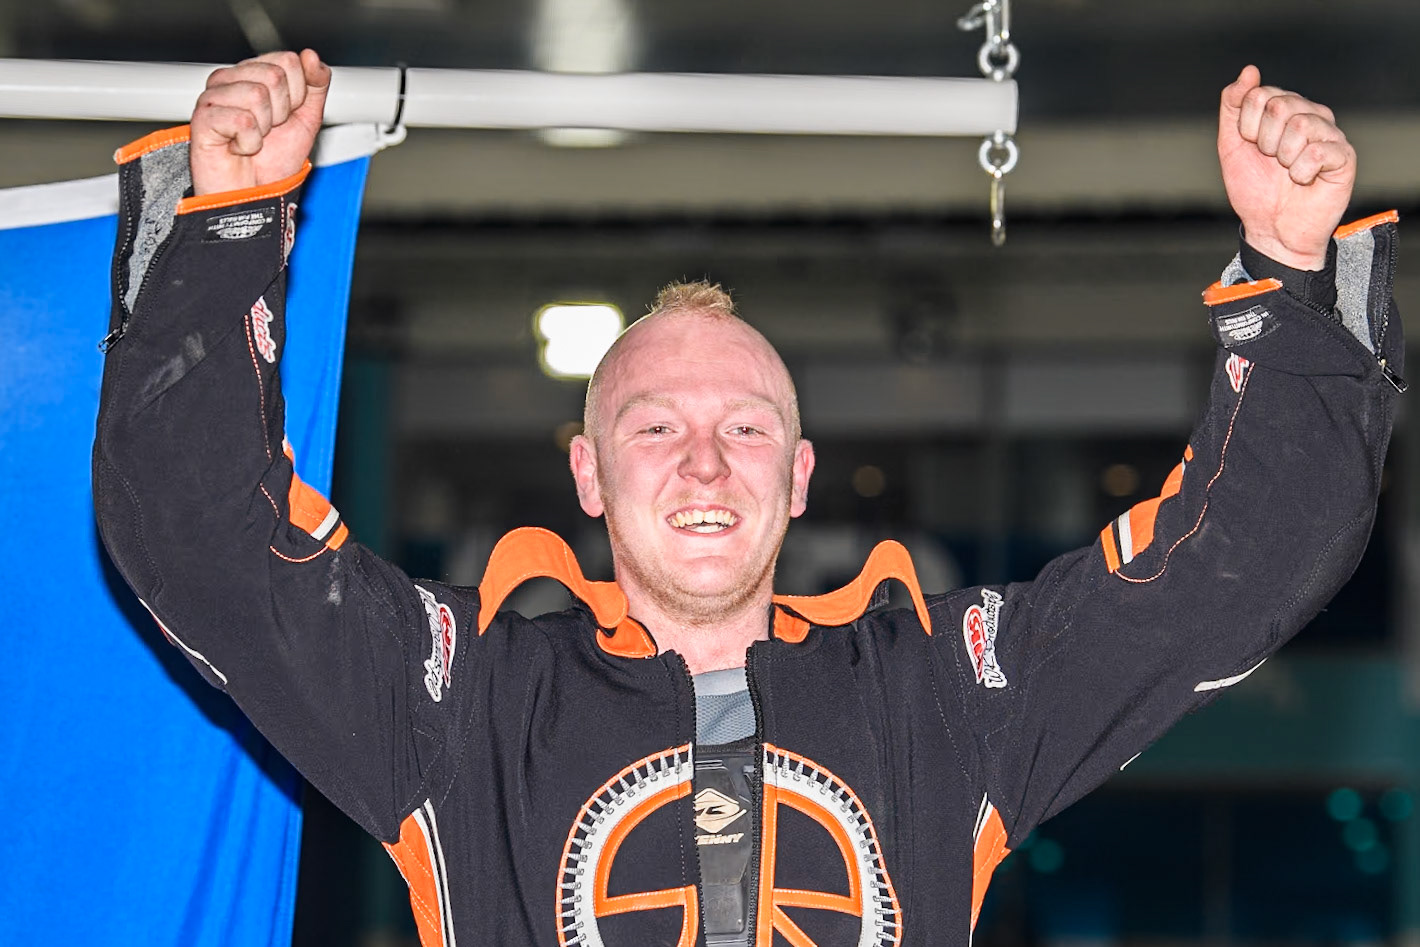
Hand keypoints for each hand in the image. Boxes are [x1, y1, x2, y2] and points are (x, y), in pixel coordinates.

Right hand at [190, 49, 329, 195]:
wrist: (255, 195)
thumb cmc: (274, 161)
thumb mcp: (307, 120)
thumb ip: (315, 86)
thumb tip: (312, 57)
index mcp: (254, 74)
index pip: (289, 61)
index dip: (298, 95)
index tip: (286, 117)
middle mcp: (231, 80)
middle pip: (274, 76)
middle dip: (282, 112)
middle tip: (268, 131)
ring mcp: (213, 97)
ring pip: (257, 95)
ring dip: (264, 129)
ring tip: (252, 140)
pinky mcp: (202, 118)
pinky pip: (242, 119)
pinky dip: (249, 142)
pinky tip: (238, 148)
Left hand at [1218, 65, 1354, 270]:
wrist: (1271, 229)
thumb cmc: (1254, 189)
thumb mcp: (1231, 146)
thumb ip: (1234, 106)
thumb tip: (1249, 70)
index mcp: (1284, 109)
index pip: (1259, 94)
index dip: (1246, 126)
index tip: (1252, 147)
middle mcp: (1310, 115)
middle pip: (1280, 106)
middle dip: (1264, 142)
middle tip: (1272, 162)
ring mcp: (1329, 134)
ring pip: (1299, 126)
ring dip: (1283, 158)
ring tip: (1287, 172)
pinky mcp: (1344, 156)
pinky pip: (1317, 151)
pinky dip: (1301, 173)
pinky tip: (1303, 181)